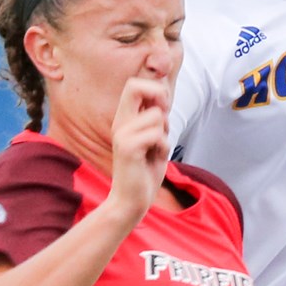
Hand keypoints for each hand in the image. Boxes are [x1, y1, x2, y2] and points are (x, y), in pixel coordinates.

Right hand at [105, 76, 171, 221]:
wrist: (130, 201)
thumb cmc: (144, 172)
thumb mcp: (152, 140)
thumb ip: (155, 120)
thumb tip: (164, 95)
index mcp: (124, 120)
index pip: (133, 84)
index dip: (154, 89)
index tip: (163, 107)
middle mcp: (120, 124)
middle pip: (135, 86)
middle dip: (158, 96)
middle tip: (164, 117)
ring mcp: (122, 134)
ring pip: (156, 116)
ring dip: (166, 133)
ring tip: (157, 150)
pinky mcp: (127, 148)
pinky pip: (157, 135)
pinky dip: (164, 147)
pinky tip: (155, 159)